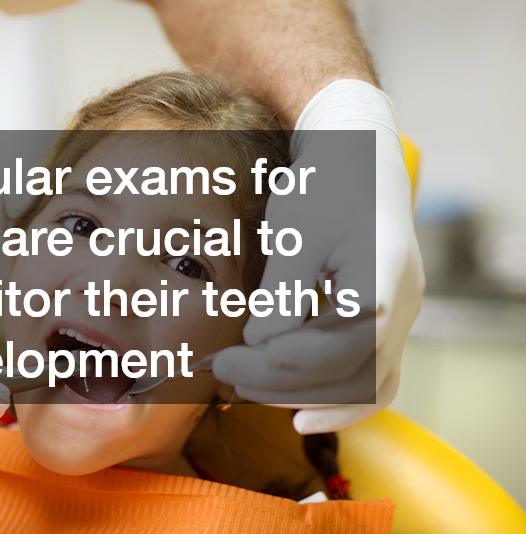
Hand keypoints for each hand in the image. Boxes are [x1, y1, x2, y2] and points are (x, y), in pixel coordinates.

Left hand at [213, 80, 424, 433]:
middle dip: (281, 385)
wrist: (360, 155)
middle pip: (349, 376)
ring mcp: (400, 318)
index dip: (274, 366)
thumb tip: (259, 345)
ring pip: (366, 387)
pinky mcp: (385, 322)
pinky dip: (339, 402)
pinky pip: (373, 378)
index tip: (224, 361)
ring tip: (249, 392)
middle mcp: (402, 307)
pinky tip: (298, 414)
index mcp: (383, 280)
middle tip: (225, 375)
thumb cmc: (326, 184)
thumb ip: (281, 291)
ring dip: (306, 397)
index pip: (332, 349)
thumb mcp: (297, 229)